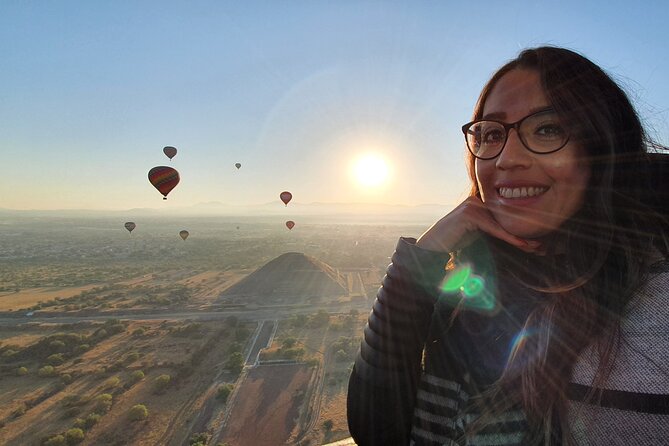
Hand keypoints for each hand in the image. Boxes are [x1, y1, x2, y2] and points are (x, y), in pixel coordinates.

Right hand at [416, 196, 541, 253]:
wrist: (431, 247)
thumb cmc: (454, 243)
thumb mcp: (477, 234)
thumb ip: (492, 230)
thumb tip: (516, 238)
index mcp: (480, 203)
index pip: (505, 215)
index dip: (520, 228)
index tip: (535, 242)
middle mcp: (476, 200)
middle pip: (506, 217)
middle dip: (523, 232)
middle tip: (540, 246)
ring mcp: (472, 205)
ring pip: (501, 222)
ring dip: (519, 237)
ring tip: (534, 247)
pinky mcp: (469, 213)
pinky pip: (493, 227)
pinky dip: (508, 237)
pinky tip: (521, 244)